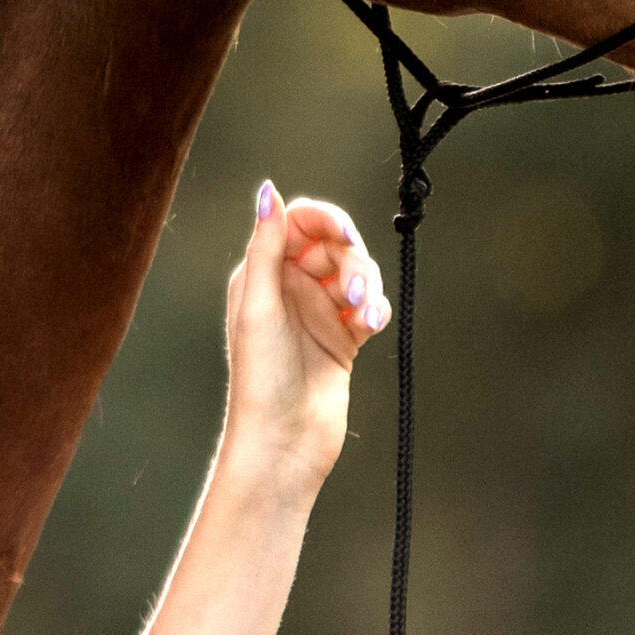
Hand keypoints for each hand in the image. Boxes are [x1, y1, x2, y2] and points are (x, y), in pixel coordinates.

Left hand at [221, 185, 386, 501]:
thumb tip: (268, 191)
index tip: (344, 233)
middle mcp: (290, 289)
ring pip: (357, 274)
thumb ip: (267, 246)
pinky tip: (373, 324)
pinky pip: (368, 306)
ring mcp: (319, 313)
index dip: (325, 219)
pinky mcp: (343, 338)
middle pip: (335, 247)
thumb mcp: (259, 306)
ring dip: (366, 287)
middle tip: (351, 291)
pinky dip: (375, 309)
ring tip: (363, 314)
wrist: (283, 443)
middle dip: (350, 262)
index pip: (299, 224)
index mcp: (263, 275)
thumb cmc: (260, 380)